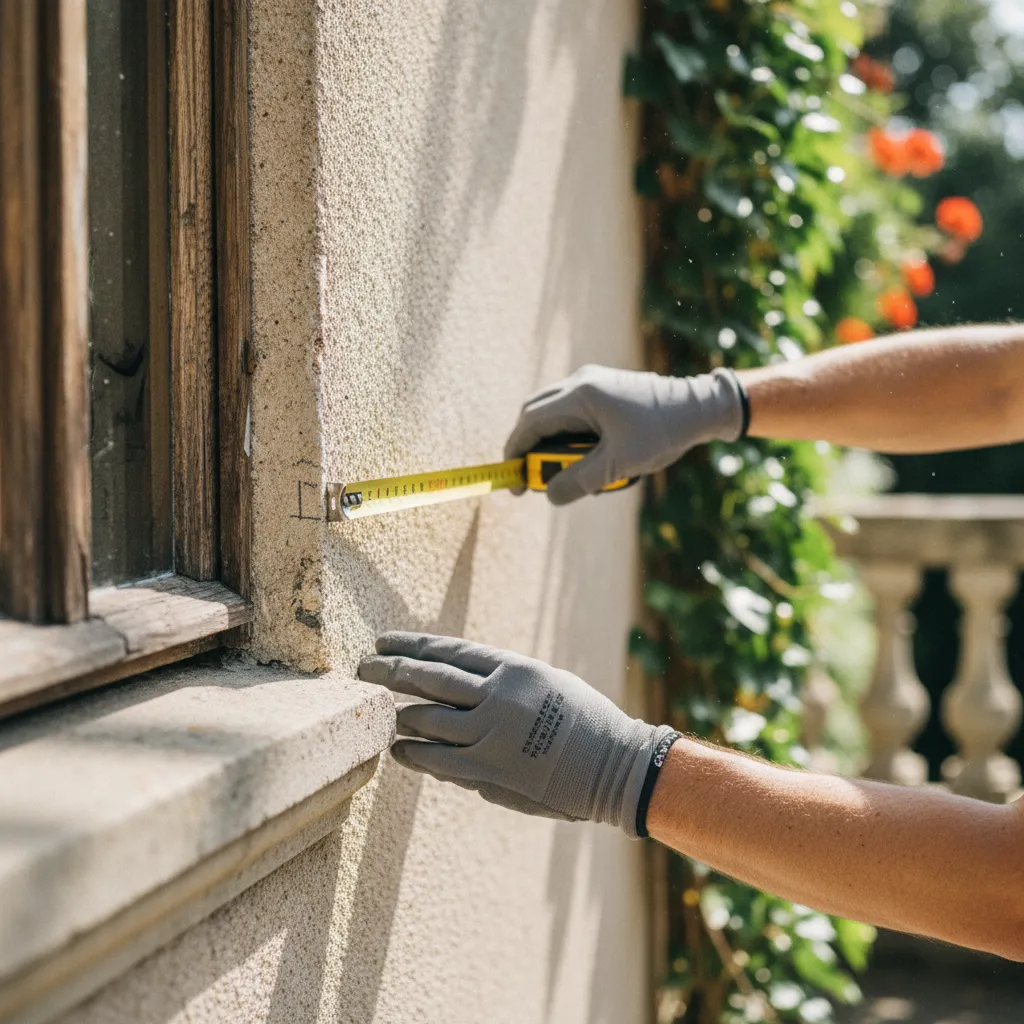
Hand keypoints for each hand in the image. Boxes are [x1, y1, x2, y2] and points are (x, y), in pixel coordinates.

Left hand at [358, 632, 677, 837]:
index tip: (384, 641)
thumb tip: (458, 690)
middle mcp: (498, 697)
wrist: (615, 767)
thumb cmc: (585, 721)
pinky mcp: (489, 771)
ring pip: (427, 719)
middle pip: (429, 679)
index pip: (449, 651)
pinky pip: (438, 760)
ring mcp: (491, 735)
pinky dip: (413, 752)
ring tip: (380, 710)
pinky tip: (398, 748)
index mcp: (513, 668)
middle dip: (390, 671)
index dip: (412, 645)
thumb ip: (502, 683)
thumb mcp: (546, 682)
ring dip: (398, 713)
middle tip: (363, 667)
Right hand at [504, 364, 744, 504]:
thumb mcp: (618, 465)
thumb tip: (549, 495)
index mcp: (580, 395)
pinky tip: (593, 460)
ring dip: (555, 446)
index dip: (516, 452)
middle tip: (536, 480)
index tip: (515, 481)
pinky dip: (572, 438)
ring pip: (555, 415)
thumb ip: (579, 481)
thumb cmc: (661, 432)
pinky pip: (574, 414)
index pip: (530, 422)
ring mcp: (593, 383)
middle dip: (531, 449)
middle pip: (536, 415)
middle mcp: (581, 382)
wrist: (700, 407)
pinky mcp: (605, 390)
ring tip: (574, 474)